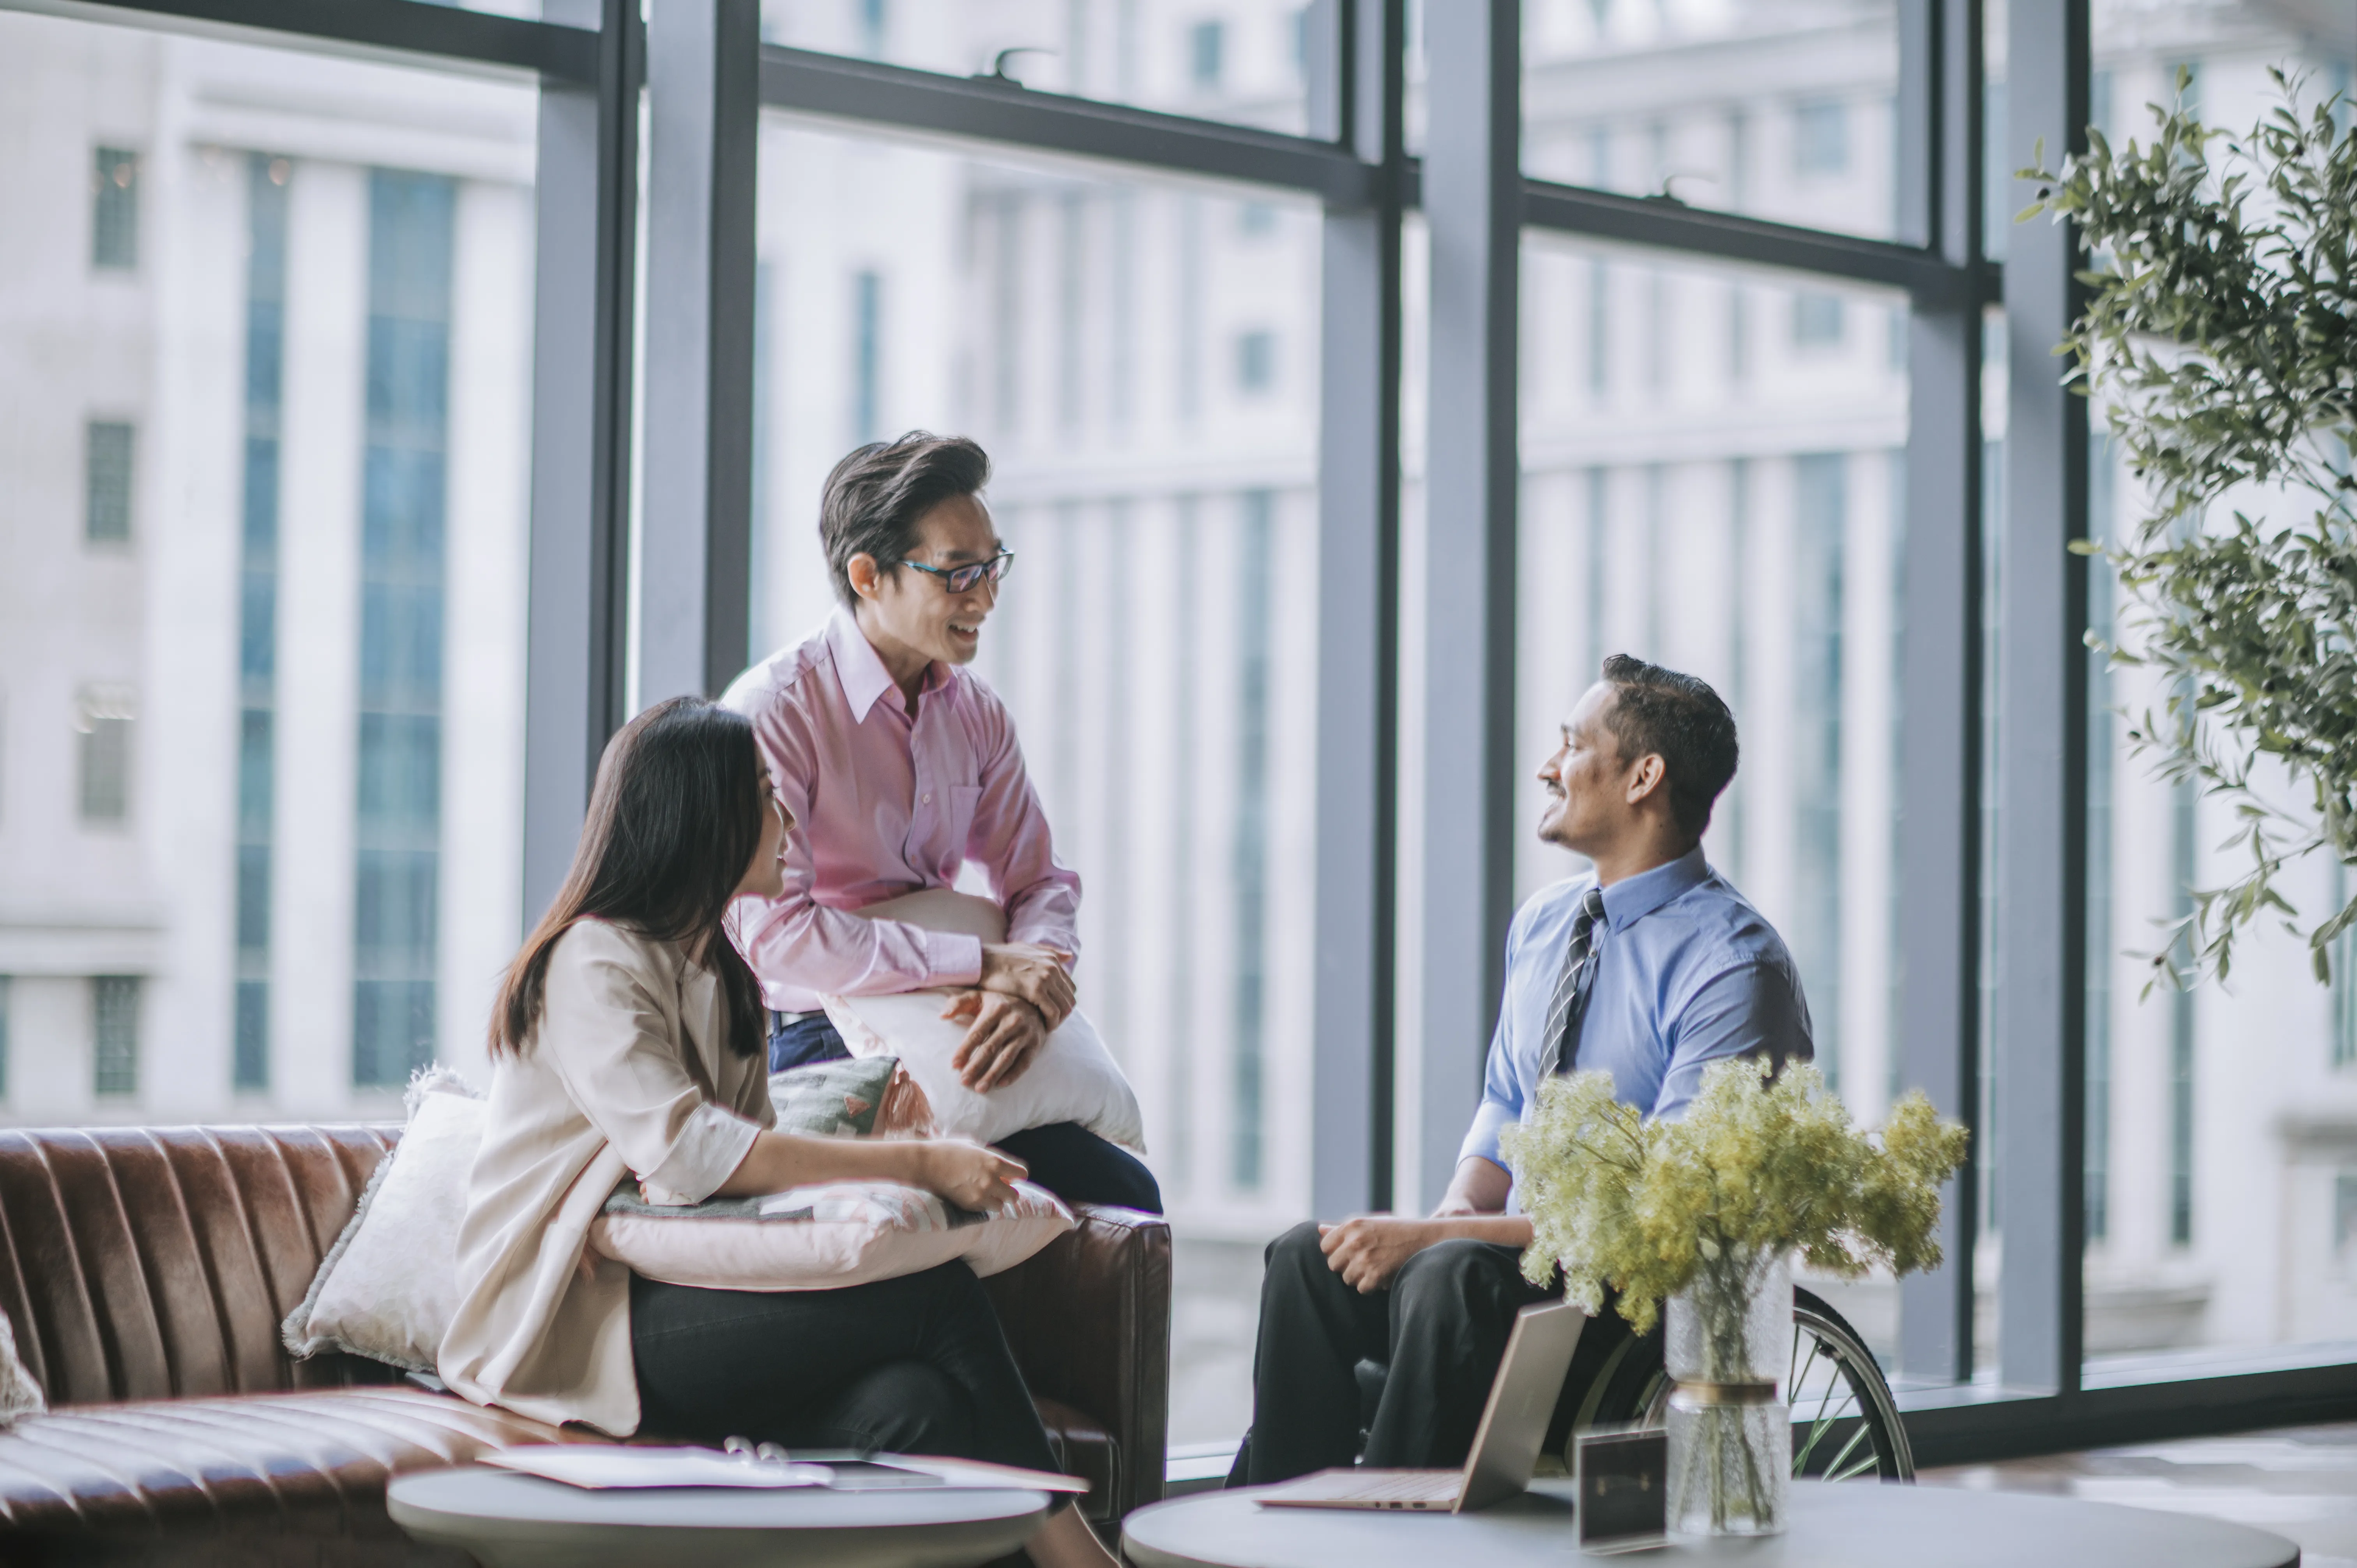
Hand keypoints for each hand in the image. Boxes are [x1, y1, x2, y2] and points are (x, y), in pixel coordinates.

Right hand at [912, 1138, 1027, 1210]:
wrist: (926, 1163)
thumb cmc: (949, 1150)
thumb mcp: (974, 1147)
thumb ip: (989, 1157)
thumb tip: (1000, 1166)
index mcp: (994, 1162)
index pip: (1021, 1174)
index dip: (1018, 1175)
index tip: (1013, 1177)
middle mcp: (991, 1180)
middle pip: (1014, 1195)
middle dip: (1009, 1192)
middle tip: (1002, 1189)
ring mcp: (981, 1195)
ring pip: (1000, 1206)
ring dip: (996, 1201)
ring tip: (987, 1195)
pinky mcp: (969, 1205)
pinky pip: (984, 1209)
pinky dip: (982, 1205)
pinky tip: (974, 1196)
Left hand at [941, 990, 1048, 1090]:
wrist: (1035, 1004)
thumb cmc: (999, 1004)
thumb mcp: (980, 997)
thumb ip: (959, 1003)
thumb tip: (942, 1016)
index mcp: (996, 1009)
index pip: (978, 1032)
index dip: (965, 1049)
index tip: (954, 1065)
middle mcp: (1012, 1020)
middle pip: (991, 1047)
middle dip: (976, 1066)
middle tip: (964, 1081)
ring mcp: (1026, 1033)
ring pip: (1007, 1057)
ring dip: (992, 1074)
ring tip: (980, 1088)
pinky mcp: (1035, 1044)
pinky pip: (1024, 1063)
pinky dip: (1013, 1075)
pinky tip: (1000, 1085)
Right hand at [977, 942, 1075, 1026]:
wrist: (981, 961)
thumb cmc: (1000, 958)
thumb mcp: (1027, 949)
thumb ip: (1049, 952)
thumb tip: (1069, 956)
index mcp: (1051, 959)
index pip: (1070, 987)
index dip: (1063, 1002)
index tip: (1053, 1012)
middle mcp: (1052, 967)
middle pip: (1069, 999)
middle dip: (1063, 1014)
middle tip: (1051, 1023)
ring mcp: (1045, 978)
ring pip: (1064, 1007)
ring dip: (1058, 1021)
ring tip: (1047, 1028)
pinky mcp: (1036, 990)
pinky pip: (1053, 1012)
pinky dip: (1051, 1023)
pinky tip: (1042, 1028)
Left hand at [1319, 1216, 1436, 1293]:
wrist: (1424, 1239)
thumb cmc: (1395, 1231)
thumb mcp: (1368, 1224)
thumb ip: (1342, 1229)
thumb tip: (1319, 1230)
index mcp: (1352, 1226)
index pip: (1325, 1246)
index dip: (1336, 1252)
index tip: (1348, 1253)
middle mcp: (1355, 1241)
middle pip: (1333, 1264)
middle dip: (1345, 1266)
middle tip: (1362, 1262)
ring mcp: (1364, 1259)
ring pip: (1347, 1278)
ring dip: (1359, 1277)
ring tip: (1375, 1267)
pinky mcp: (1374, 1275)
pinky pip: (1361, 1288)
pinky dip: (1370, 1286)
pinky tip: (1382, 1275)